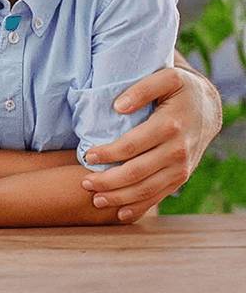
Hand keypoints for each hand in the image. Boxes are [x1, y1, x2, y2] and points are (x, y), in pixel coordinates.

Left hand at [81, 66, 222, 221]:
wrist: (208, 107)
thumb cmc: (179, 89)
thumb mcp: (165, 77)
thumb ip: (142, 89)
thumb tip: (118, 107)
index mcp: (170, 126)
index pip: (133, 145)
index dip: (109, 153)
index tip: (88, 155)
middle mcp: (178, 151)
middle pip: (138, 172)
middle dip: (109, 181)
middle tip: (85, 184)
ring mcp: (181, 168)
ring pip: (148, 189)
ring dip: (121, 198)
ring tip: (96, 200)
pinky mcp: (181, 177)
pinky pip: (159, 196)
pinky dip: (140, 207)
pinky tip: (121, 215)